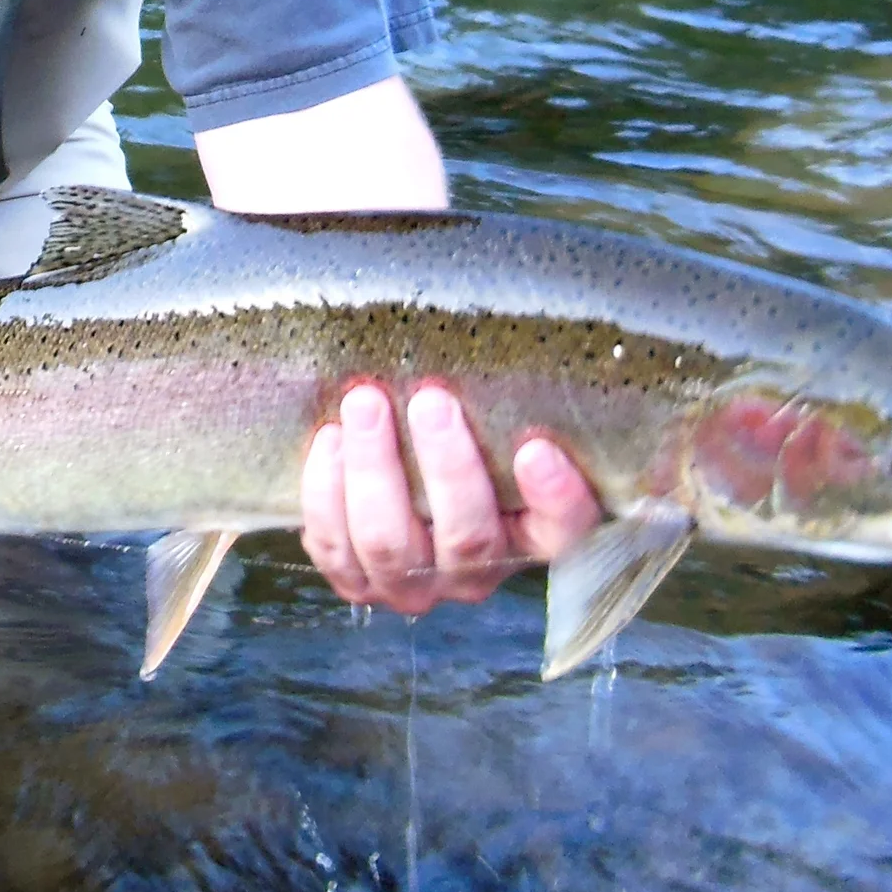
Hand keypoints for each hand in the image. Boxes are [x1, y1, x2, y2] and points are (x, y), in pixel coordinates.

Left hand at [300, 380, 599, 615]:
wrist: (396, 467)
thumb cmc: (468, 426)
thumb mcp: (505, 413)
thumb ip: (527, 391)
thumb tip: (558, 308)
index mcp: (534, 535)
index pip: (566, 533)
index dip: (556, 500)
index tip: (538, 448)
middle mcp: (479, 569)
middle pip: (469, 539)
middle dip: (446, 468)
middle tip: (430, 401)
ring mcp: (416, 583)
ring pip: (392, 546)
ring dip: (375, 472)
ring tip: (364, 404)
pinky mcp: (358, 580)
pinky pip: (336, 551)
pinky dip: (325, 495)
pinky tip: (329, 439)